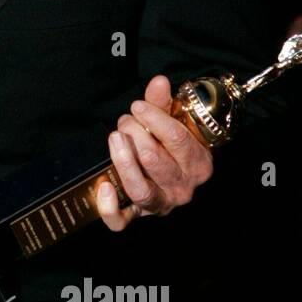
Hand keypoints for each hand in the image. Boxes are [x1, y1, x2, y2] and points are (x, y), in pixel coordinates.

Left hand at [97, 74, 212, 230]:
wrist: (175, 177)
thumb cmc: (173, 145)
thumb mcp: (172, 122)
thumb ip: (163, 103)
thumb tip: (159, 80)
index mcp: (198, 163)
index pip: (177, 139)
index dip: (154, 119)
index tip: (137, 106)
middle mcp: (182, 187)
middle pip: (156, 161)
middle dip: (135, 135)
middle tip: (125, 121)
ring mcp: (161, 204)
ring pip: (140, 189)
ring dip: (123, 161)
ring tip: (114, 138)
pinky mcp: (139, 215)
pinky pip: (122, 221)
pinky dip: (109, 208)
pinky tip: (103, 187)